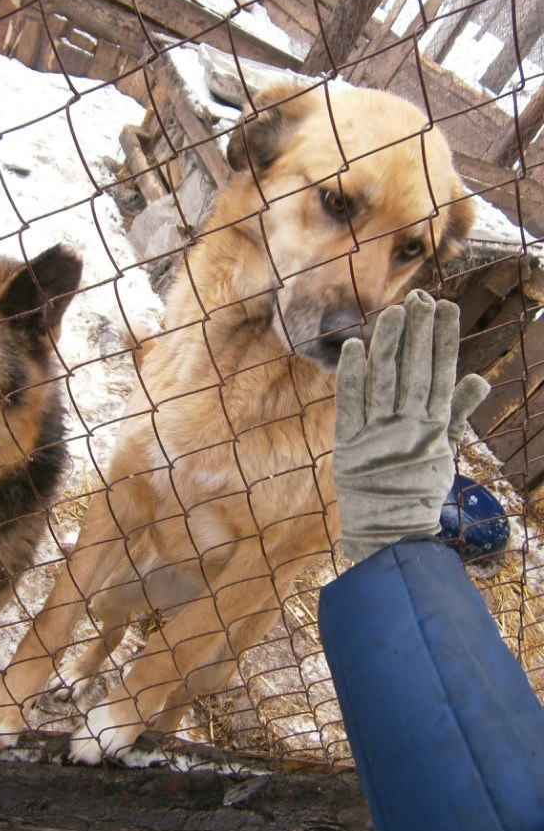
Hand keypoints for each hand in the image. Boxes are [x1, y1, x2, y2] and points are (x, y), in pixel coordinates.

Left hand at [333, 289, 489, 562]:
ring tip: (393, 310)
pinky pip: (350, 404)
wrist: (390, 534)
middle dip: (418, 333)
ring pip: (385, 381)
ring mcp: (378, 436)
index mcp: (435, 428)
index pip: (441, 375)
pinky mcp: (349, 446)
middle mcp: (409, 428)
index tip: (446, 307)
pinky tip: (354, 347)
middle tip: (421, 296)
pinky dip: (351, 376)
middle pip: (414, 371)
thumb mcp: (444, 452)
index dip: (443, 340)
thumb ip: (460, 414)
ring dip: (389, 344)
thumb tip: (480, 378)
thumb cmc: (418, 490)